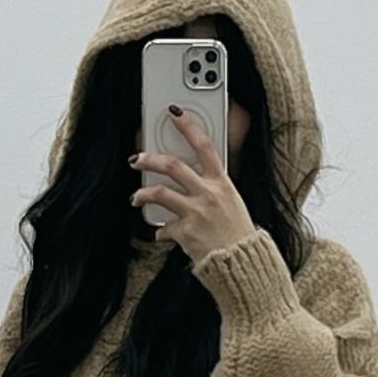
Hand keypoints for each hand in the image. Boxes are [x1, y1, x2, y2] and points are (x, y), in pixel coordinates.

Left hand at [130, 110, 259, 260]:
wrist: (241, 263)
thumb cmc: (238, 234)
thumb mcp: (232, 203)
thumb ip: (212, 189)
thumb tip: (192, 182)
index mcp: (222, 183)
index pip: (204, 146)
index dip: (188, 126)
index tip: (175, 113)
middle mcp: (208, 194)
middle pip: (173, 165)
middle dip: (150, 158)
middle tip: (137, 158)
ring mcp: (195, 213)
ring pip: (159, 193)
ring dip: (142, 194)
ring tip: (135, 197)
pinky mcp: (185, 233)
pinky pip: (164, 227)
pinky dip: (160, 231)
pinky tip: (161, 233)